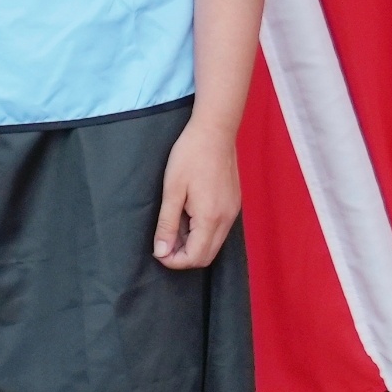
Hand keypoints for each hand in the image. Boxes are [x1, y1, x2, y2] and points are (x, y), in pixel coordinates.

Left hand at [154, 116, 242, 269]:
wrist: (215, 130)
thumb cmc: (190, 156)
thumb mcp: (172, 190)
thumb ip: (167, 224)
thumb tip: (161, 252)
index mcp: (210, 218)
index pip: (195, 258)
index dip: (174, 261)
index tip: (158, 250)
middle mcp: (226, 219)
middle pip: (207, 257)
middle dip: (184, 256)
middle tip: (165, 242)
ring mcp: (233, 212)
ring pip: (214, 244)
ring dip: (194, 244)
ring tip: (175, 226)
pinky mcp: (234, 204)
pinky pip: (220, 230)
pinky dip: (204, 232)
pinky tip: (189, 215)